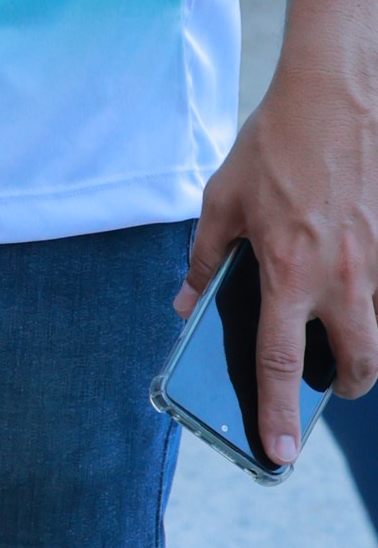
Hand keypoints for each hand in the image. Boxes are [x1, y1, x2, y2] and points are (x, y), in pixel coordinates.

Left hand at [182, 36, 377, 462]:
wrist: (335, 93)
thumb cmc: (274, 146)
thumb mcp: (221, 202)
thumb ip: (205, 260)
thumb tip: (188, 304)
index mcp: (289, 272)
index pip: (279, 361)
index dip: (276, 413)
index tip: (280, 453)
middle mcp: (340, 275)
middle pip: (357, 362)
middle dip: (342, 388)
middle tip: (324, 391)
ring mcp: (374, 260)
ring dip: (360, 347)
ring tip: (335, 345)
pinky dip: (367, 302)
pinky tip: (342, 286)